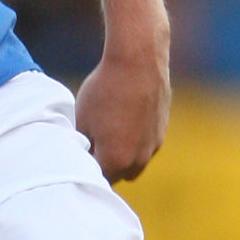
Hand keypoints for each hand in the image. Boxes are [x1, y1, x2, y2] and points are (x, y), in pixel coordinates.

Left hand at [74, 35, 170, 183]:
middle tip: (91, 145)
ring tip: (110, 130)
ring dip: (122, 156)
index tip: (77, 156)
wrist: (138, 60)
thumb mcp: (82, 119)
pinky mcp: (162, 130)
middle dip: (105, 166)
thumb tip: (82, 156)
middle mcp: (139, 159)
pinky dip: (135, 140)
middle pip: (117, 176)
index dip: (85, 168)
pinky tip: (124, 119)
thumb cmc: (104, 89)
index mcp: (116, 161)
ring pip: (134, 163)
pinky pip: (145, 146)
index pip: (96, 179)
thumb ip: (82, 145)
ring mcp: (153, 145)